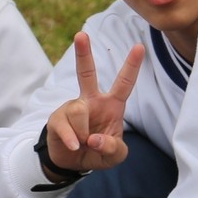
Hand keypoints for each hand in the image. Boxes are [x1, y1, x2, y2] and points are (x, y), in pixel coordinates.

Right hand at [41, 33, 144, 175]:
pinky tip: (74, 146)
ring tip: (84, 143)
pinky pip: (66, 126)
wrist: (73, 162)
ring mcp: (73, 107)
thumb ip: (113, 149)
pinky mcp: (57, 118)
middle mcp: (91, 101)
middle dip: (83, 54)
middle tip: (80, 35)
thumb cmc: (99, 152)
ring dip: (84, 134)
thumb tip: (95, 139)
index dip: (132, 66)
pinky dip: (72, 139)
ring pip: (79, 112)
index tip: (140, 47)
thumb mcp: (115, 156)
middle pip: (87, 73)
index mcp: (111, 105)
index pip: (124, 83)